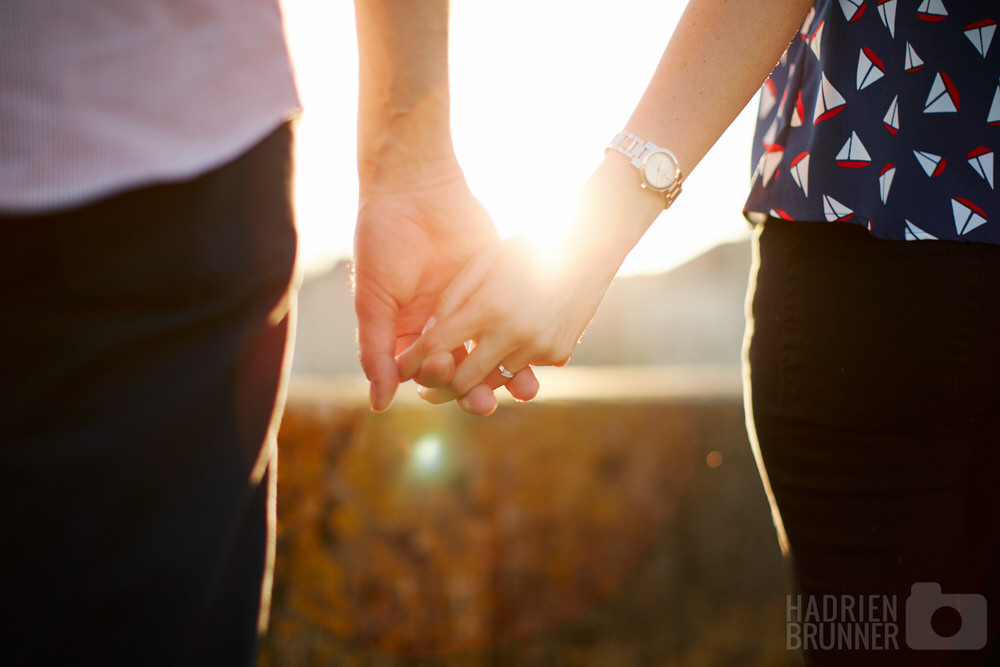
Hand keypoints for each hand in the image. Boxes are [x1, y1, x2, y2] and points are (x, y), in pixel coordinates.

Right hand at [353, 161, 538, 412]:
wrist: (415, 187)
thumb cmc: (383, 243)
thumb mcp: (375, 300)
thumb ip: (377, 351)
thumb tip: (379, 404)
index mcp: (411, 334)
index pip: (428, 374)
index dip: (439, 382)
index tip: (446, 372)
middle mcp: (443, 327)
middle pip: (464, 372)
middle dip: (475, 390)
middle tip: (487, 402)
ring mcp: (473, 307)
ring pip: (494, 352)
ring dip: (508, 375)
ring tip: (525, 389)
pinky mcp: (498, 287)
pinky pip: (515, 320)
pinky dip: (527, 340)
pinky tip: (541, 353)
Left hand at [395, 233, 614, 402]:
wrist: (590, 247)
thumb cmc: (528, 247)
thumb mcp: (484, 260)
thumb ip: (453, 298)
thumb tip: (430, 335)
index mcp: (489, 306)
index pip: (438, 347)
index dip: (413, 362)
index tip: (400, 370)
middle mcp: (514, 333)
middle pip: (464, 380)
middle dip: (440, 390)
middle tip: (425, 391)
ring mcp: (539, 347)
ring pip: (495, 381)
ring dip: (476, 380)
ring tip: (461, 373)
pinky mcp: (558, 353)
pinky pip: (523, 368)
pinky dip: (510, 362)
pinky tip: (508, 344)